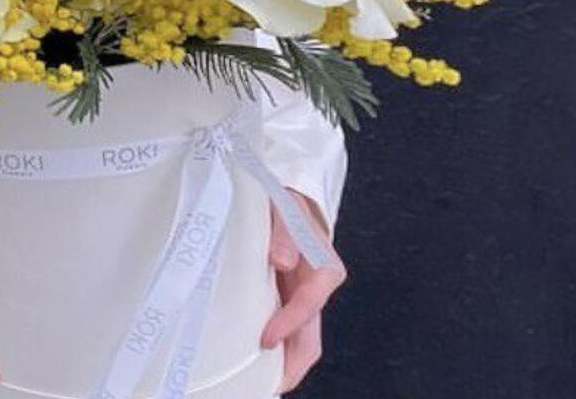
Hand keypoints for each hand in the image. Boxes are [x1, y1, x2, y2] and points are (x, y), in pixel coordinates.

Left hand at [261, 192, 346, 393]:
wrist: (287, 196)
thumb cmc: (287, 202)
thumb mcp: (286, 207)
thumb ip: (285, 232)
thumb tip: (281, 261)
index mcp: (324, 268)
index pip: (309, 305)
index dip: (289, 325)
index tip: (265, 339)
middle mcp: (319, 290)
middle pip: (311, 341)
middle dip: (290, 367)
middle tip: (263, 386)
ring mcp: (305, 299)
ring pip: (301, 344)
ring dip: (282, 364)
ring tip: (254, 381)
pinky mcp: (290, 301)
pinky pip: (286, 333)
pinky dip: (275, 351)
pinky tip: (251, 360)